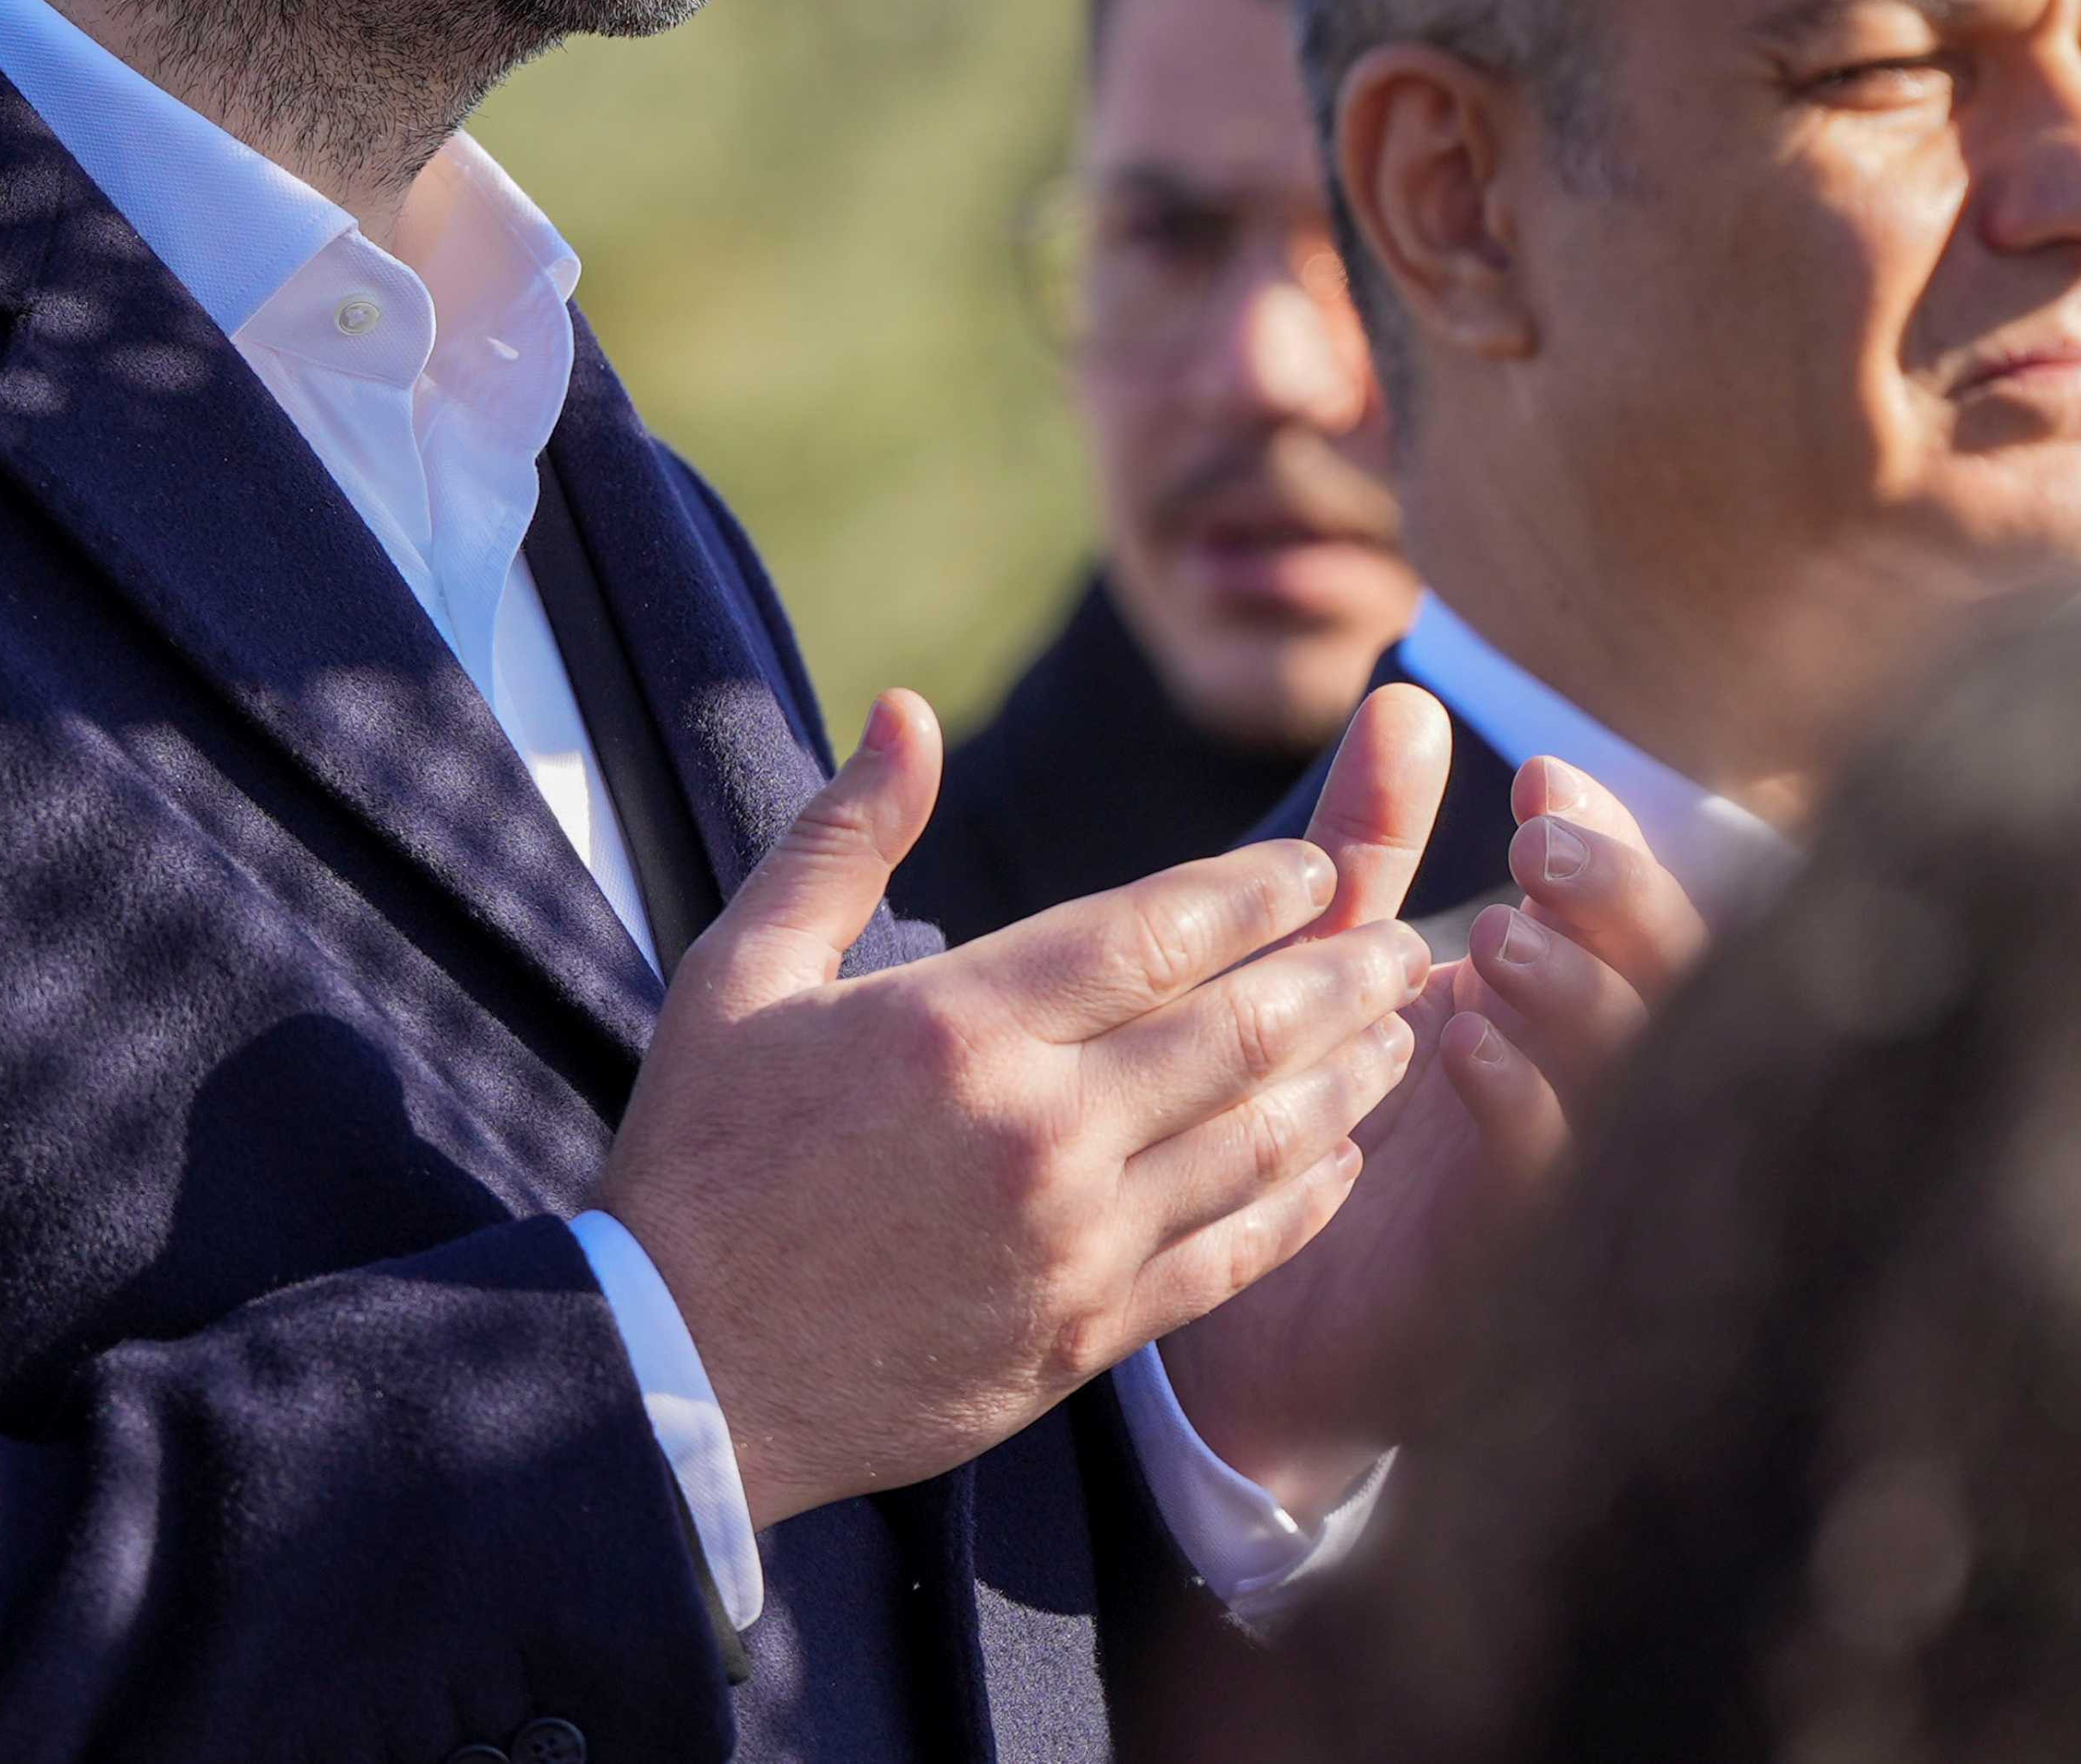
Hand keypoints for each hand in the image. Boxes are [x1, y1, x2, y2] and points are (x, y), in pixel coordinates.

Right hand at [596, 688, 1433, 1526]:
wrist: (673, 1369)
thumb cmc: (701, 1159)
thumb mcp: (741, 972)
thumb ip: (842, 837)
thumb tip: (907, 710)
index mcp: (957, 1025)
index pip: (1157, 931)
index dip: (1259, 893)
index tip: (1319, 869)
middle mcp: (1036, 1127)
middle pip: (1240, 1030)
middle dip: (1342, 975)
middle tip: (1407, 941)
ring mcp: (1071, 1239)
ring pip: (1258, 1142)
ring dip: (1346, 1081)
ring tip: (1400, 1035)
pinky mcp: (1083, 1333)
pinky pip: (1231, 1257)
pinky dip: (1301, 1204)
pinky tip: (1338, 1163)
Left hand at [1157, 711, 1707, 1512]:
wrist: (1235, 1338)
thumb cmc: (1296, 1137)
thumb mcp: (1323, 968)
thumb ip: (1365, 848)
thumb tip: (1405, 699)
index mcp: (1562, 1019)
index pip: (1648, 913)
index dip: (1618, 841)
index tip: (1541, 780)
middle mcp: (1589, 1096)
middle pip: (1684, 985)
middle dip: (1626, 903)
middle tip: (1541, 847)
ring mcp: (1567, 1184)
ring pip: (1641, 1079)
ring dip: (1580, 996)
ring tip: (1498, 938)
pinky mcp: (1515, 1269)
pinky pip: (1556, 1181)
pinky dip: (1524, 1100)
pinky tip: (1462, 1043)